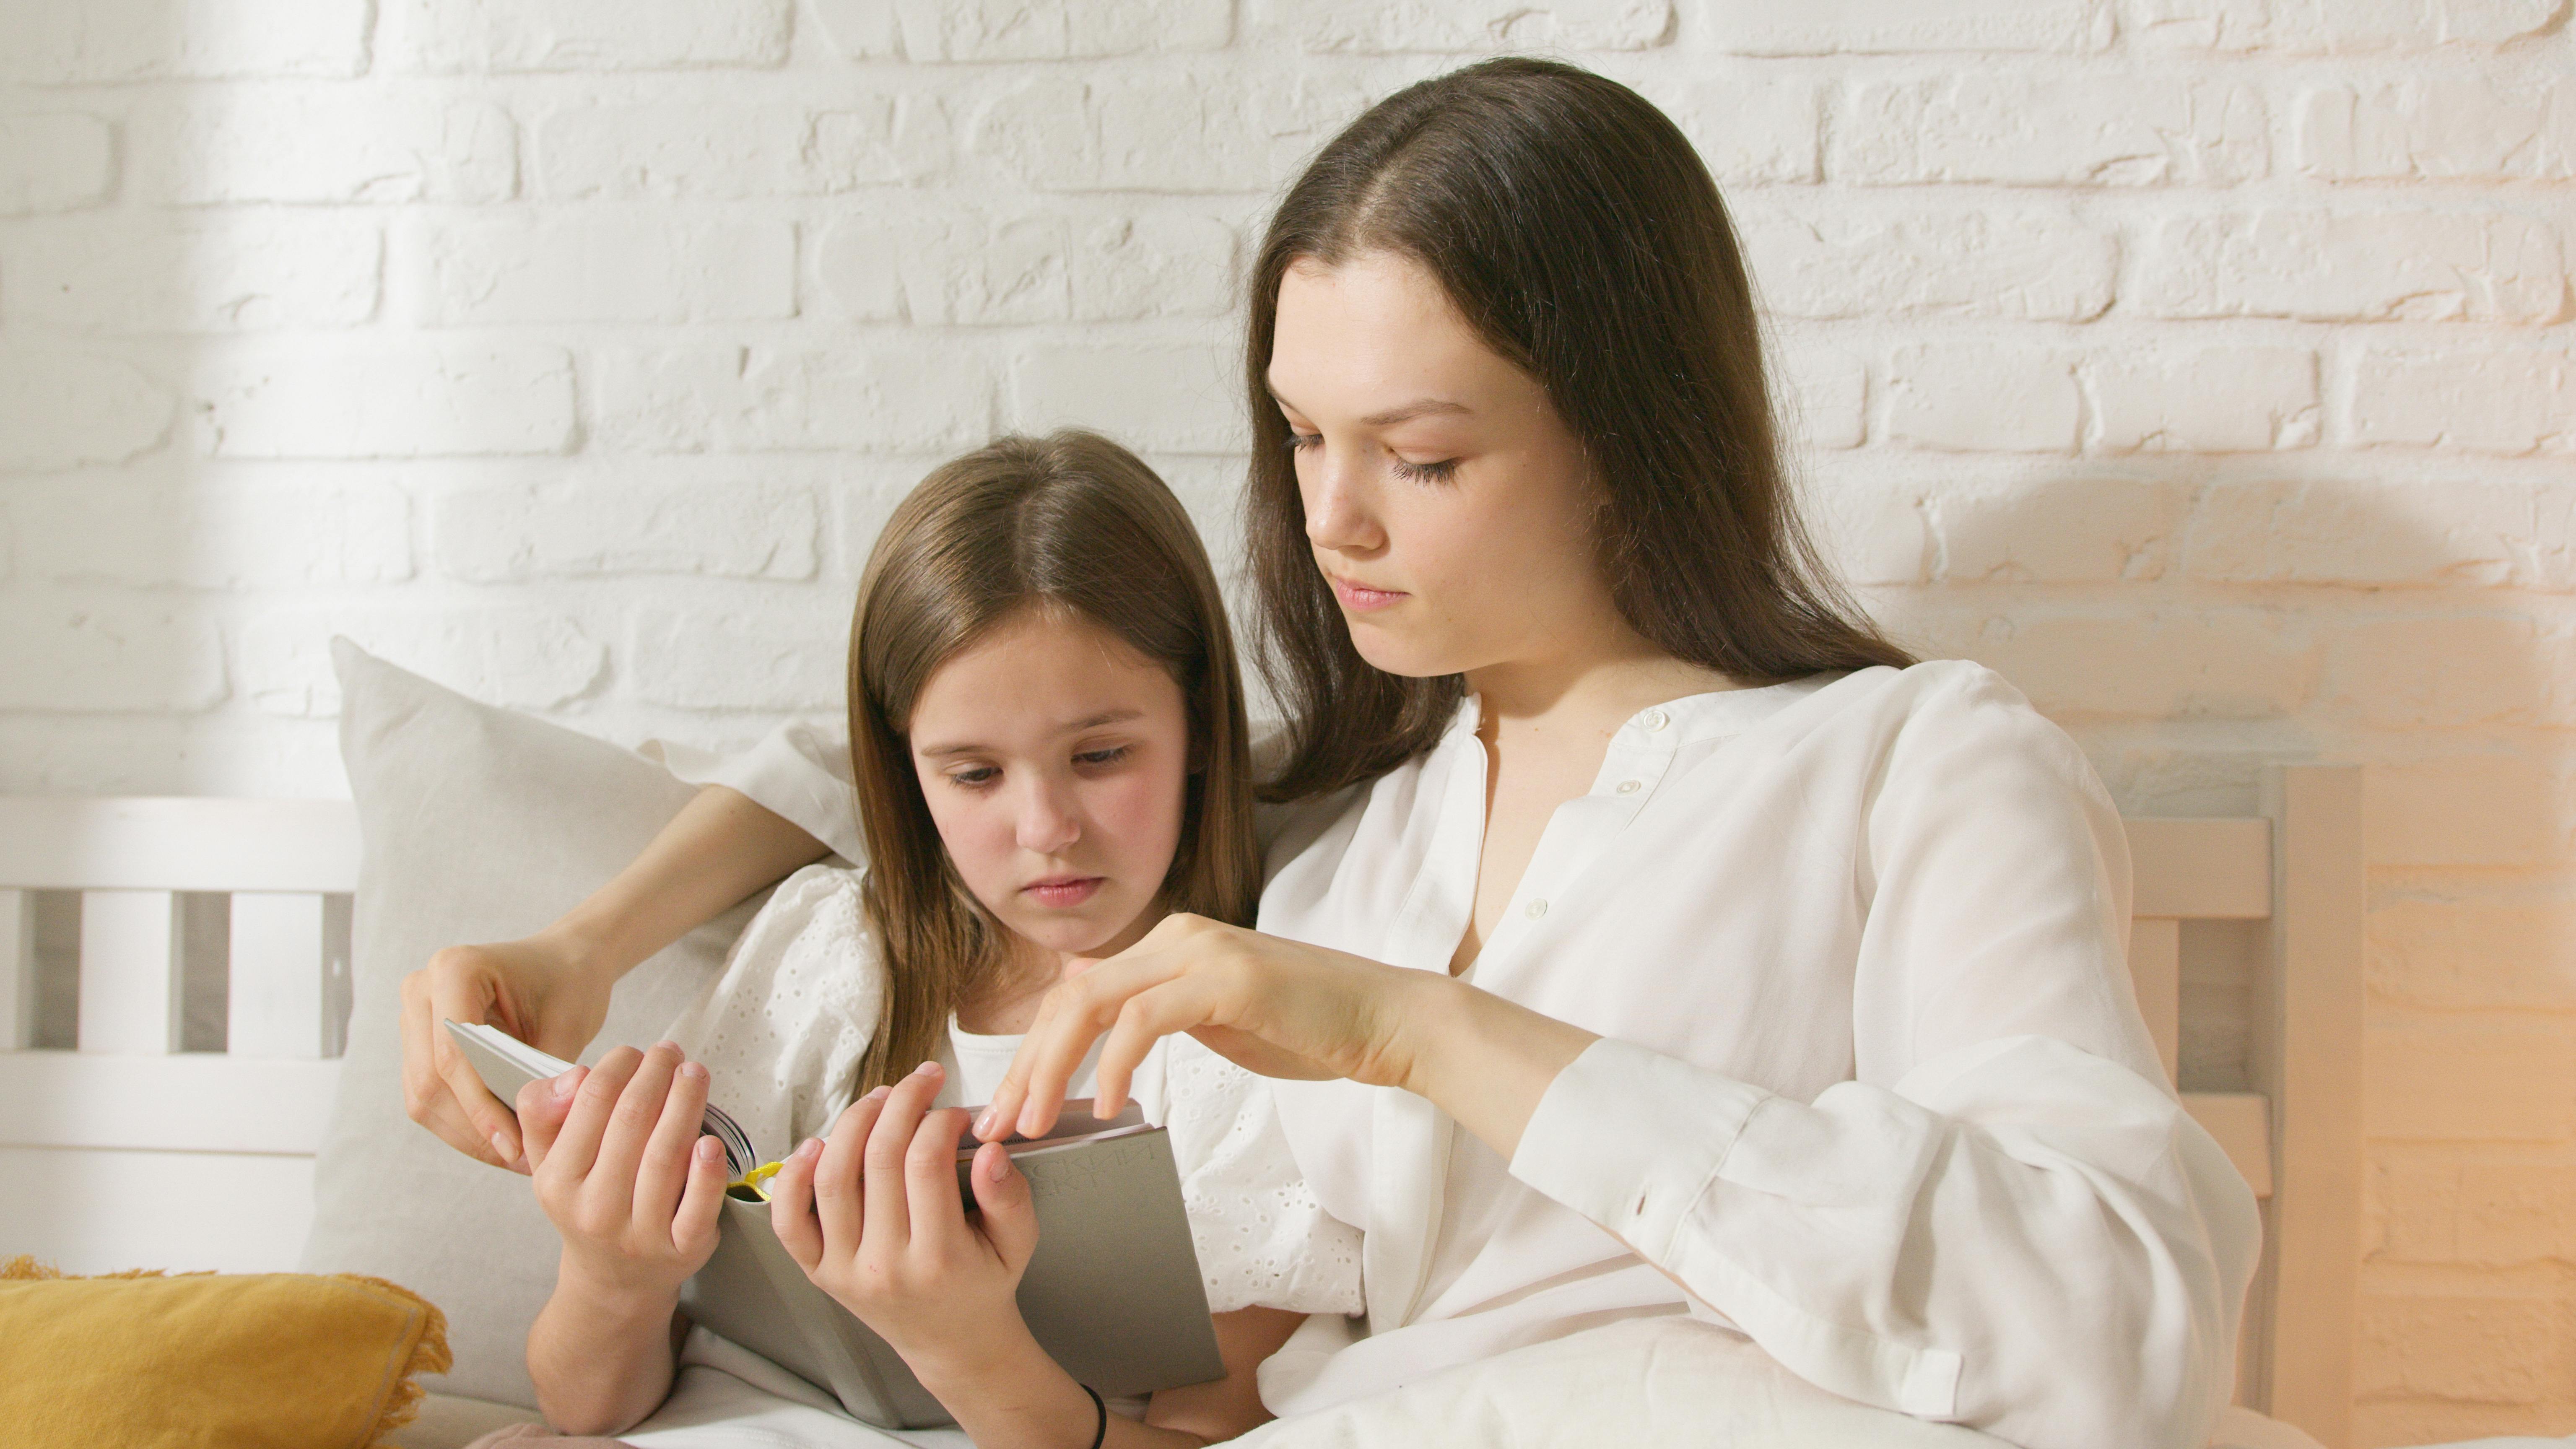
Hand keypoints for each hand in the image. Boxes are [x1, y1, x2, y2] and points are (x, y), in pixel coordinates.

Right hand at [401, 934, 614, 1170]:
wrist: (562, 962)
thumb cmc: (569, 984)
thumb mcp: (570, 1022)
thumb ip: (548, 1074)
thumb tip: (536, 1129)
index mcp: (454, 968)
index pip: (454, 1055)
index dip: (482, 1109)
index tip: (516, 1147)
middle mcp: (421, 990)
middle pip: (431, 1080)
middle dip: (475, 1129)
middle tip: (521, 1162)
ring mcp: (413, 1018)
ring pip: (423, 1097)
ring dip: (467, 1135)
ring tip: (515, 1159)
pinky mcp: (417, 1045)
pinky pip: (428, 1098)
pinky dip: (463, 1126)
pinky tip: (500, 1144)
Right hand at [521, 1042, 729, 1303]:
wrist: (611, 1278)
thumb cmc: (586, 1204)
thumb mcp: (547, 1161)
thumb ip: (544, 1113)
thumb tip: (574, 1075)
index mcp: (559, 1180)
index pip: (592, 1102)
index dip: (619, 1065)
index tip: (635, 1052)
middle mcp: (595, 1209)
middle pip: (633, 1120)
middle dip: (656, 1074)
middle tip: (671, 1052)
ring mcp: (640, 1233)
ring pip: (666, 1155)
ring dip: (686, 1104)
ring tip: (694, 1074)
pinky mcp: (681, 1249)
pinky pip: (697, 1207)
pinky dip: (707, 1173)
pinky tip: (712, 1141)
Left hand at [766, 1062, 1040, 1381]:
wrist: (951, 1341)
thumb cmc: (983, 1284)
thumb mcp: (1018, 1243)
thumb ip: (1010, 1196)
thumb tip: (990, 1150)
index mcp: (939, 1259)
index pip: (926, 1163)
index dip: (940, 1120)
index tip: (956, 1112)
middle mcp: (884, 1266)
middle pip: (879, 1159)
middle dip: (902, 1103)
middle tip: (922, 1081)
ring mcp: (844, 1270)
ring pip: (833, 1177)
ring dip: (854, 1122)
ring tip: (881, 1098)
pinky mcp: (818, 1271)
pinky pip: (789, 1220)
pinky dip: (793, 1177)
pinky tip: (816, 1143)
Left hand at [977, 913, 1440, 1141]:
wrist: (1386, 1019)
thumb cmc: (1308, 1027)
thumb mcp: (1215, 1017)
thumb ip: (1157, 1012)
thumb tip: (1094, 1014)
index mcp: (1168, 946)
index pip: (1074, 995)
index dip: (1030, 1053)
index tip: (1007, 1110)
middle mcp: (1175, 938)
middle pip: (1069, 999)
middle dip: (1024, 1066)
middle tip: (998, 1126)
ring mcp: (1201, 954)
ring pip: (1093, 1004)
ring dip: (1052, 1068)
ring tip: (1036, 1125)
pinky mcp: (1228, 980)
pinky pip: (1146, 1020)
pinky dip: (1114, 1064)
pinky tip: (1105, 1106)